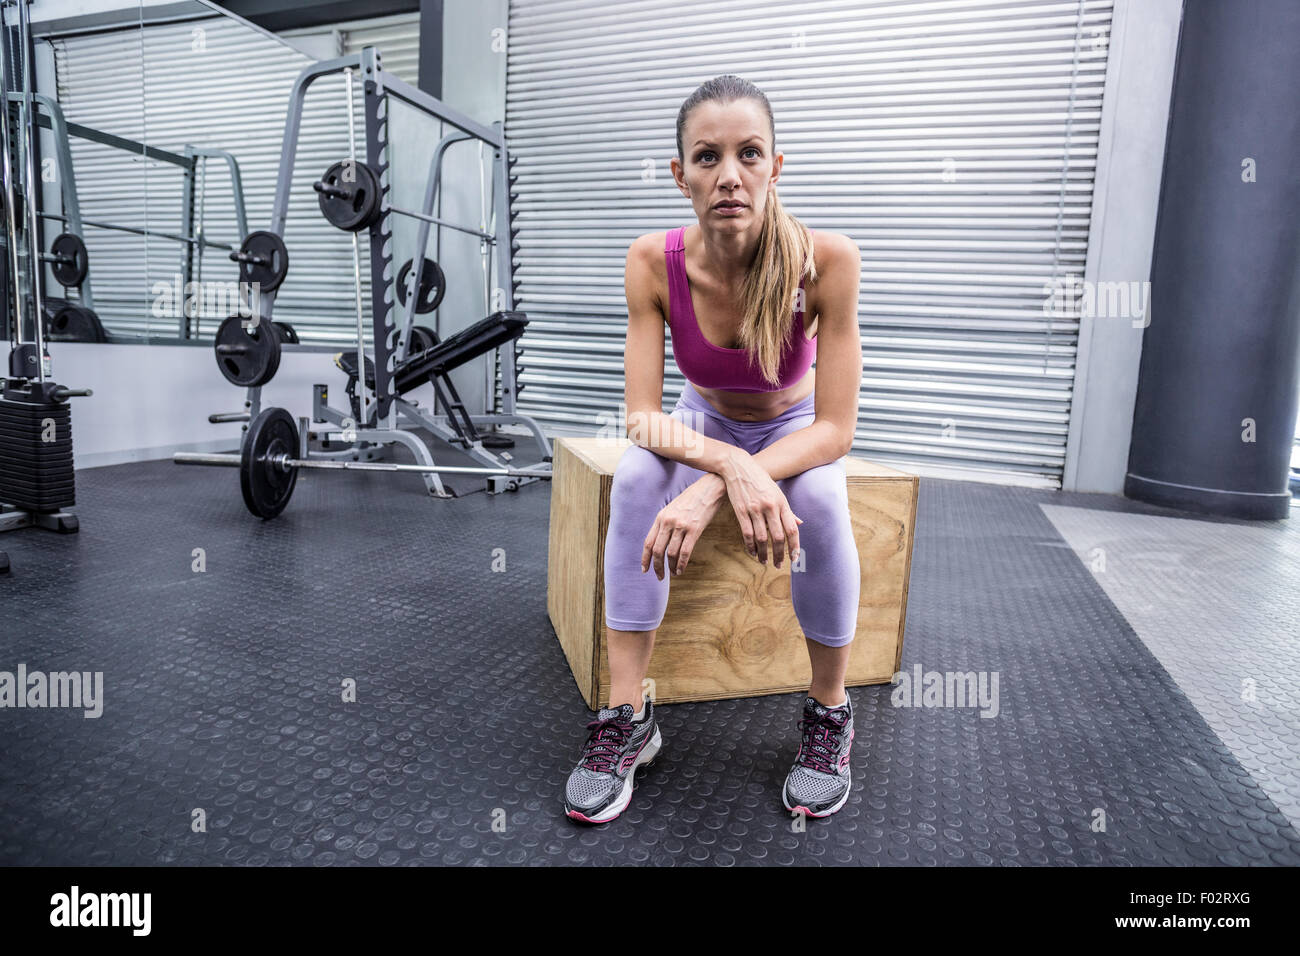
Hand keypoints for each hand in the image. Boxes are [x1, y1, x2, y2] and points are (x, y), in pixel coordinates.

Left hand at [641, 474, 728, 579]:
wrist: (710, 488)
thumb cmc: (694, 499)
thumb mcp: (674, 508)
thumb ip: (666, 523)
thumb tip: (662, 542)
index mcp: (661, 517)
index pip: (648, 542)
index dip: (645, 558)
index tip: (645, 570)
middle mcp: (668, 522)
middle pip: (657, 550)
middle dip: (657, 567)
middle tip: (659, 577)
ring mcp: (680, 526)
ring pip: (671, 553)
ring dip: (671, 567)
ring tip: (673, 573)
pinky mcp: (694, 529)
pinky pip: (685, 552)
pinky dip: (681, 564)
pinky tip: (681, 570)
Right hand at [719, 449, 802, 567]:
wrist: (738, 467)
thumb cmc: (760, 480)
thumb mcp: (777, 492)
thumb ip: (788, 510)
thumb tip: (800, 524)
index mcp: (782, 502)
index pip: (792, 529)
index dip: (794, 546)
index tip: (794, 558)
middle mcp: (770, 506)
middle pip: (778, 537)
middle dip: (779, 554)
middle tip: (778, 565)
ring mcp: (755, 509)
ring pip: (762, 538)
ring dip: (764, 553)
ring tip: (764, 562)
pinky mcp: (741, 511)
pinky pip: (747, 533)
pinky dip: (750, 546)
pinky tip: (753, 552)